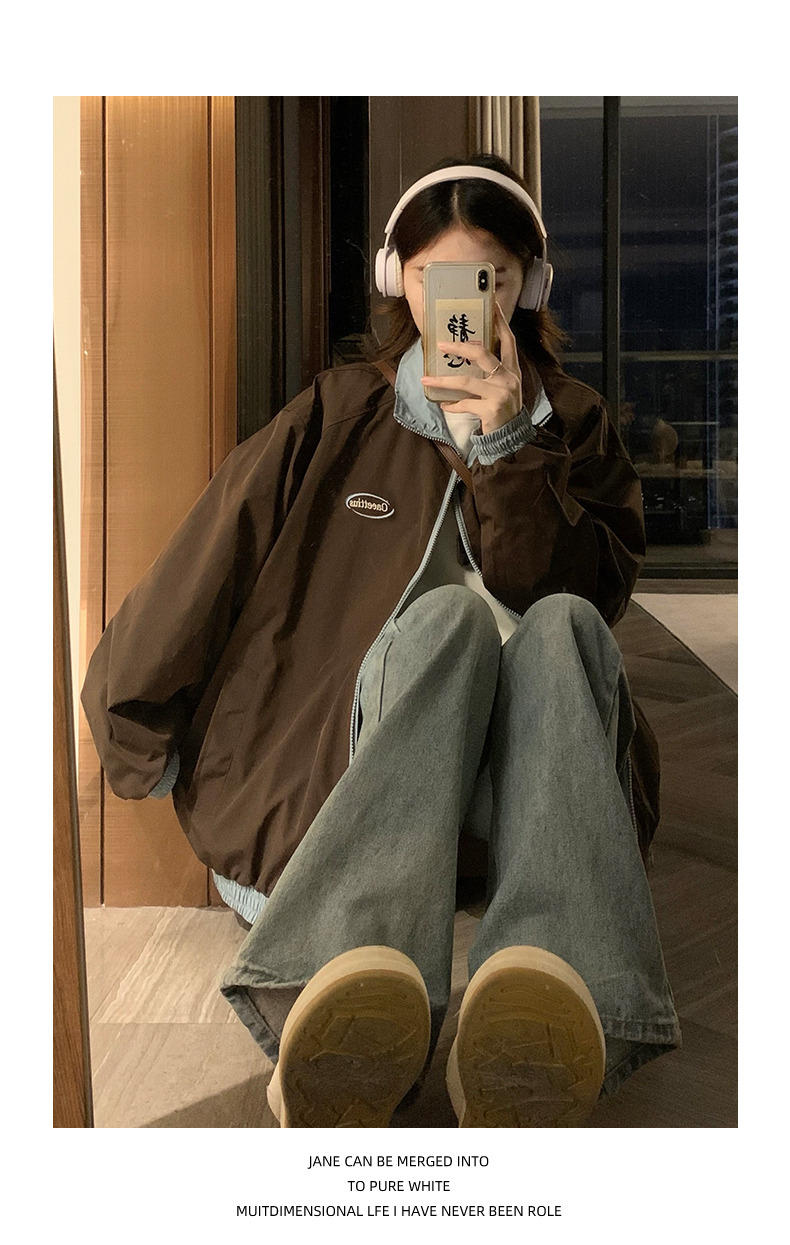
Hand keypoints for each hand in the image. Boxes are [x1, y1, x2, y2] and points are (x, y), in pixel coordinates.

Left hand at [421, 302, 521, 433]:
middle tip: (440, 344)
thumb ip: (490, 372)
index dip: (500, 322)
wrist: (511, 437)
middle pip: (483, 354)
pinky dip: (452, 405)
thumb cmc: (503, 409)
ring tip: (426, 378)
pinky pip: (465, 404)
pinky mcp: (492, 410)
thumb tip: (465, 356)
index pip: (508, 340)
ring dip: (444, 380)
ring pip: (467, 381)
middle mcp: (508, 379)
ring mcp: (500, 394)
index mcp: (512, 370)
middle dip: (460, 347)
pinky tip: (443, 405)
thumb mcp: (502, 387)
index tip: (492, 305)